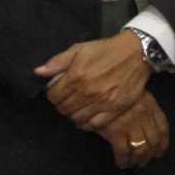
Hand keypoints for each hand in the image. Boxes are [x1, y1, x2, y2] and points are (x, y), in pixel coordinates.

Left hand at [36, 30, 151, 129]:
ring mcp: (102, 102)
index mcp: (76, 76)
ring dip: (72, 115)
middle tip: (66, 101)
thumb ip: (58, 61)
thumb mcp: (79, 49)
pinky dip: (85, 124)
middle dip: (61, 106)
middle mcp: (88, 91)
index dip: (52, 95)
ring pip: (76, 118)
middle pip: (64, 108)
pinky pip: (94, 125)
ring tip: (75, 109)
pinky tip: (84, 119)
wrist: (135, 54)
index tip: (56, 93)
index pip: (54, 96)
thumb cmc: (105, 50)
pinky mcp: (114, 109)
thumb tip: (38, 72)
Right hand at [101, 91, 168, 168]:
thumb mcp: (132, 93)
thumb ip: (142, 107)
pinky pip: (123, 152)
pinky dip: (123, 160)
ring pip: (140, 149)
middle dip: (149, 155)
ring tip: (132, 163)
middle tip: (144, 161)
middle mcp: (143, 115)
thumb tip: (148, 129)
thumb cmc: (111, 93)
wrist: (94, 91)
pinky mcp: (116, 132)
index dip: (163, 143)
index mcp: (150, 105)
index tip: (160, 152)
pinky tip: (121, 163)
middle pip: (153, 141)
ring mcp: (130, 124)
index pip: (163, 127)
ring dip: (137, 160)